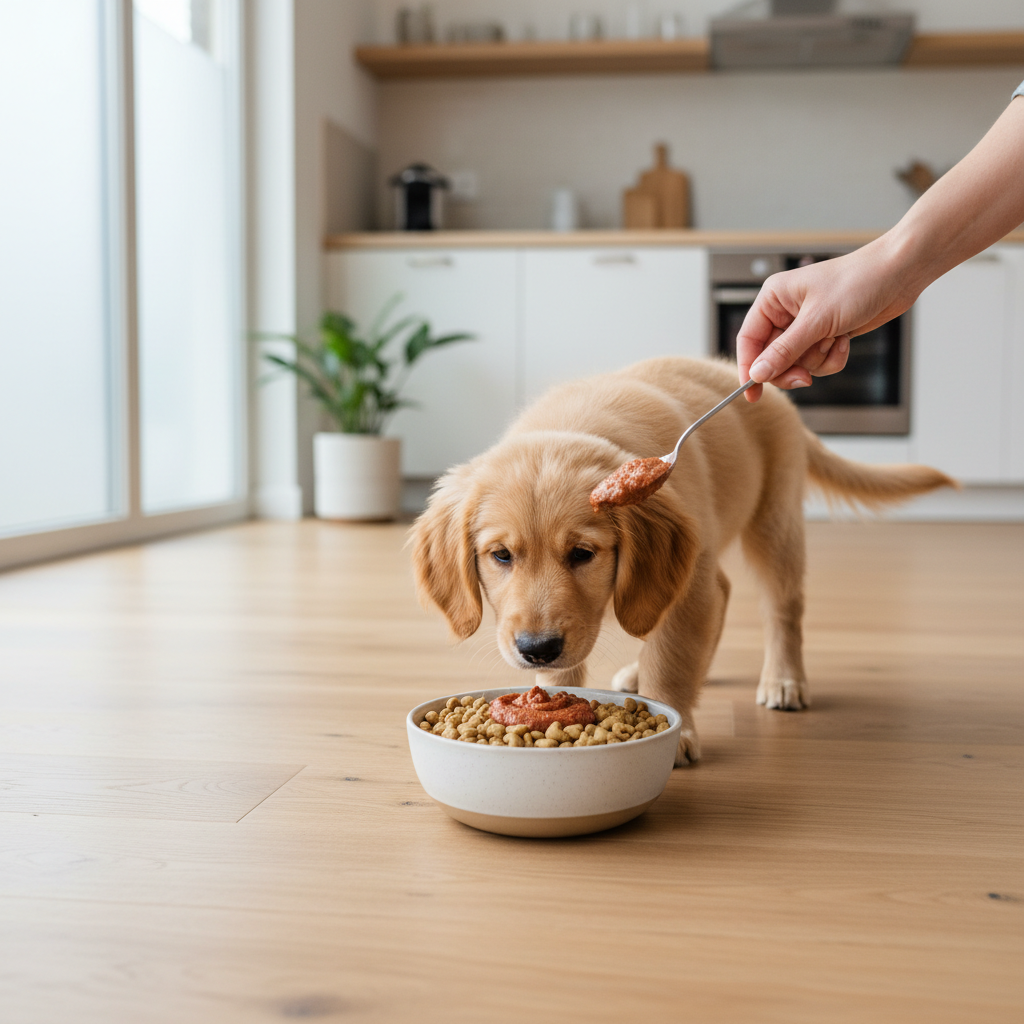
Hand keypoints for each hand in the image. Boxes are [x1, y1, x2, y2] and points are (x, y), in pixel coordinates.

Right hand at [736, 243, 910, 401]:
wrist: (899, 274)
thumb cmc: (857, 282)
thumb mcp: (817, 321)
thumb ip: (784, 351)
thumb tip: (757, 374)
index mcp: (774, 299)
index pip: (748, 340)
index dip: (749, 367)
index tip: (752, 394)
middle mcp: (785, 312)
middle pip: (772, 357)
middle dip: (792, 367)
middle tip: (804, 379)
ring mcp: (806, 325)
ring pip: (797, 363)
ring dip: (818, 360)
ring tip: (835, 341)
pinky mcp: (825, 335)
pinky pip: (818, 362)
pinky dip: (832, 358)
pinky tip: (845, 340)